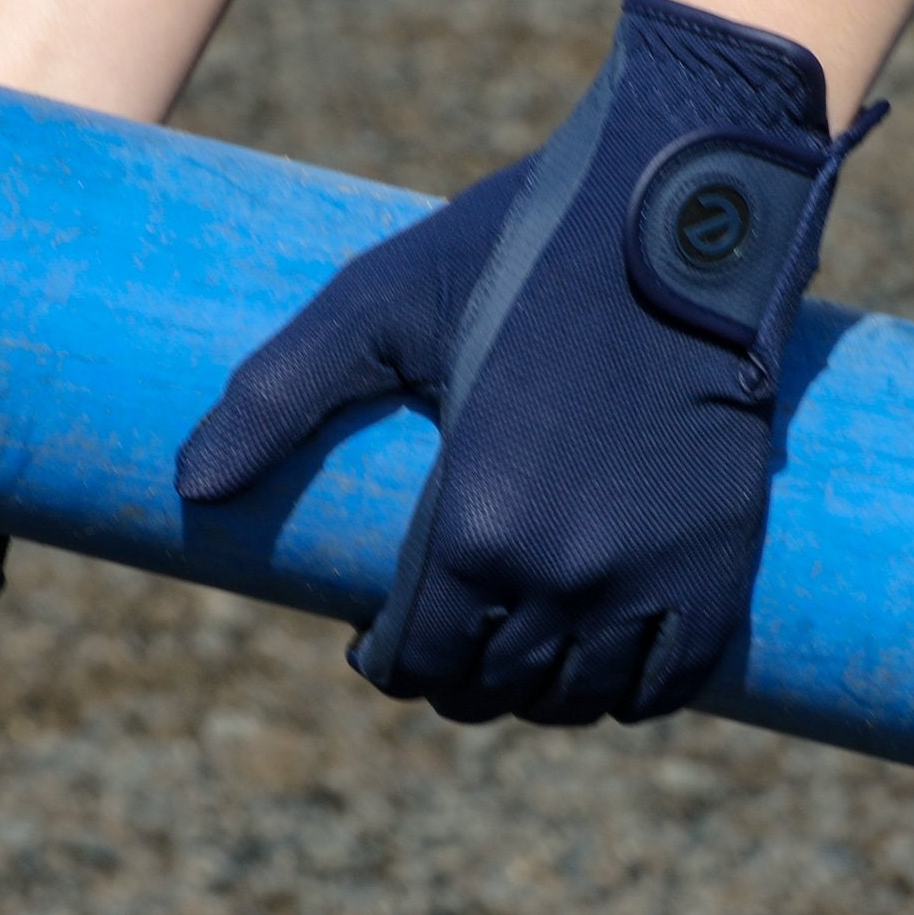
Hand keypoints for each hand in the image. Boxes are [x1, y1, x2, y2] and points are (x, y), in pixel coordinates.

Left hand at [177, 0, 882, 723]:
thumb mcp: (377, 305)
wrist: (687, 215)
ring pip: (576, 699)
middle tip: (440, 639)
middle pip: (493, 691)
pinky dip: (625, 691)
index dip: (388, 663)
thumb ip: (275, 395)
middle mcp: (566, 574)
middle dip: (455, 680)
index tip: (378, 640)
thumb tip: (191, 487)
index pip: (416, 663)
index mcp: (476, 524)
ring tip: (512, 649)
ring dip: (535, 692)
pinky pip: (667, 684)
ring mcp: (653, 578)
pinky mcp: (722, 566)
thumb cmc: (522, 249)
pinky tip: (597, 664)